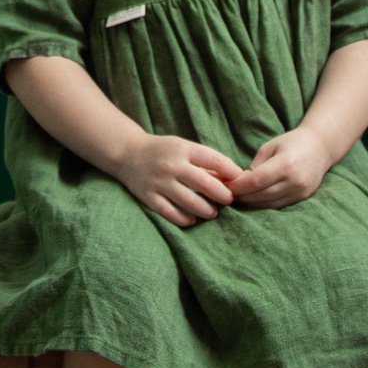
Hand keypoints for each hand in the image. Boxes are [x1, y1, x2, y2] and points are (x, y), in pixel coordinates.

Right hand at [110, 134, 240, 226]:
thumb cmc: (163, 151)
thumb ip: (204, 161)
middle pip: (204, 183)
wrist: (128, 153)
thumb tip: (233, 177)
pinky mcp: (148, 196)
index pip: (214, 159)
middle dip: (221, 195)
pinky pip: (170, 213)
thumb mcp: (183, 148)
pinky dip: (184, 219)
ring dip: (206, 210)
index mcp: (183, 149)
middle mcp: (172, 165)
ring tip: (213, 212)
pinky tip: (192, 220)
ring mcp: (159, 182)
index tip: (239, 181)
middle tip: (228, 200)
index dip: (231, 172)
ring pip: (189, 201)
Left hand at [229, 127, 339, 208]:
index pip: (256, 181)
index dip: (238, 186)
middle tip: (225, 194)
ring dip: (250, 203)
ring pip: (268, 204)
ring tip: (235, 199)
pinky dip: (262, 205)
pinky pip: (277, 206)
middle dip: (241, 196)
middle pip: (261, 195)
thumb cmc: (292, 142)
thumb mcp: (270, 147)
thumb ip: (255, 166)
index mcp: (286, 164)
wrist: (321, 147)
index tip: (225, 186)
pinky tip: (251, 201)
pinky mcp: (302, 198)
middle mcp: (295, 181)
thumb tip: (238, 183)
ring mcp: (300, 192)